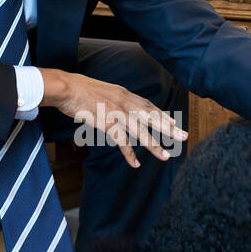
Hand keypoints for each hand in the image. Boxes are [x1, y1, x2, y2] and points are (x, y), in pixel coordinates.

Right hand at [39, 68, 187, 168]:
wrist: (66, 88)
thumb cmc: (80, 89)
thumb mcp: (104, 91)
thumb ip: (115, 99)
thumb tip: (120, 106)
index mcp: (124, 94)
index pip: (149, 106)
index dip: (163, 116)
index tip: (175, 124)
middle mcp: (124, 102)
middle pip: (151, 117)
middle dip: (169, 128)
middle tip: (184, 137)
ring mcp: (116, 112)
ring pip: (140, 131)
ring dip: (153, 145)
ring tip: (165, 157)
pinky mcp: (106, 122)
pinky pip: (121, 141)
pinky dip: (129, 154)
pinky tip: (135, 164)